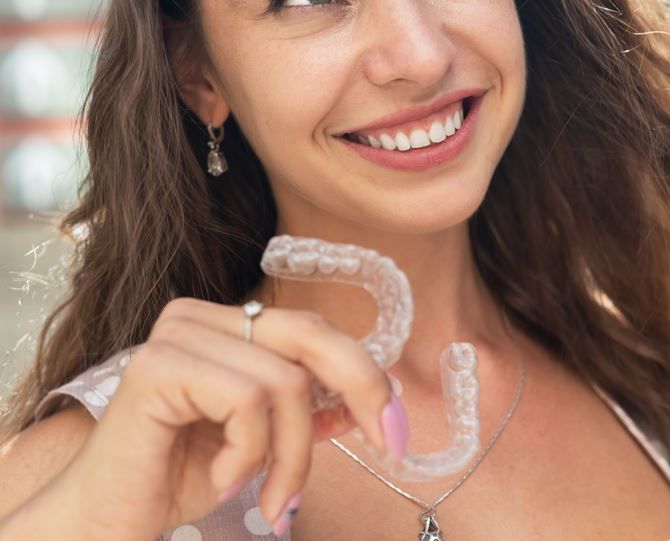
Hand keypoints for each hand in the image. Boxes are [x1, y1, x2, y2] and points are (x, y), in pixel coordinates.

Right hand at [64, 297, 408, 539]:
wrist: (108, 519)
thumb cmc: (180, 477)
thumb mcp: (264, 443)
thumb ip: (308, 412)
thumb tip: (373, 403)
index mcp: (226, 325)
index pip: (314, 331)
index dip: (366, 375)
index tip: (396, 430)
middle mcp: (201, 317)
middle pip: (310, 334)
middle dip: (362, 390)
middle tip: (388, 446)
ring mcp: (177, 335)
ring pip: (285, 382)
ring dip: (292, 455)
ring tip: (272, 497)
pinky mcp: (159, 365)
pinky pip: (247, 402)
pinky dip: (249, 454)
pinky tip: (221, 479)